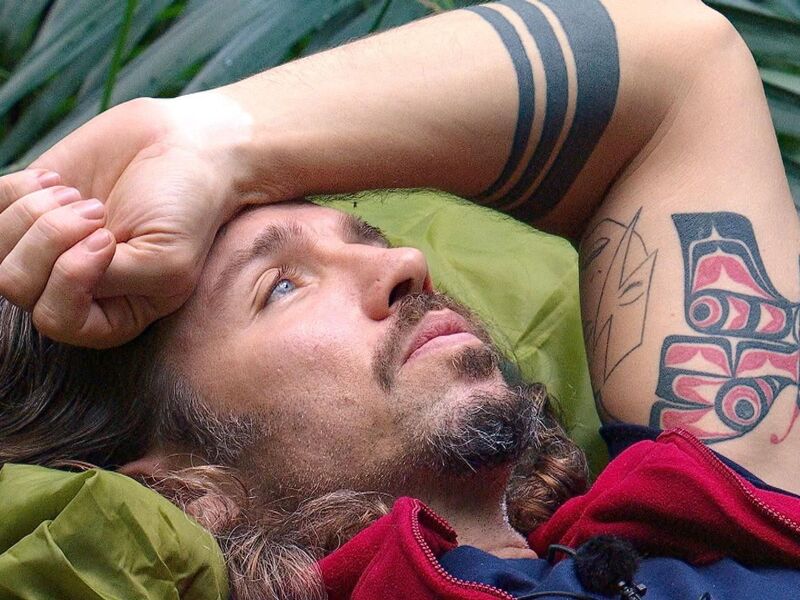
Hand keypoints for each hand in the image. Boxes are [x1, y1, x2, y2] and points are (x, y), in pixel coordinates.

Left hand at [0, 92, 285, 347]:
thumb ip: (110, 280)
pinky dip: (19, 189)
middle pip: (17, 285)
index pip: (56, 321)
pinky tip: (59, 182)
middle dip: (52, 239)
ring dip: (34, 213)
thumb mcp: (165, 260)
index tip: (107, 239)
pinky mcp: (28, 206)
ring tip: (78, 196)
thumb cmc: (186, 207)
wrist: (185, 145)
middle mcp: (71, 286)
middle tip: (95, 210)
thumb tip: (58, 265)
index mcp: (111, 314)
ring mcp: (45, 248)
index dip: (69, 279)